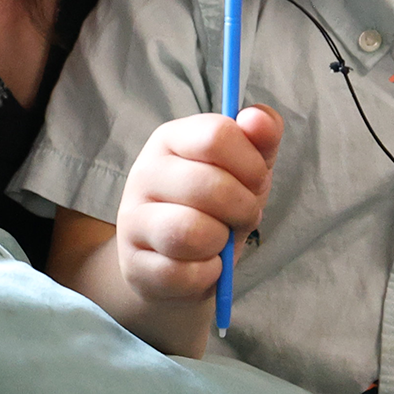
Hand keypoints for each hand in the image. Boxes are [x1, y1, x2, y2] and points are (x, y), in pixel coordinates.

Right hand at [115, 106, 283, 304]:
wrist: (184, 261)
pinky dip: (207, 274)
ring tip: (219, 240)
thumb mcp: (247, 167)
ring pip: (190, 232)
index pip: (216, 135)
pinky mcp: (134, 265)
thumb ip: (261, 136)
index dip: (251, 163)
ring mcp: (132, 220)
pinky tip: (205, 265)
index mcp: (171, 139)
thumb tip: (258, 118)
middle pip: (209, 186)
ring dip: (221, 242)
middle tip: (242, 215)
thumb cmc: (219, 206)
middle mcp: (144, 173)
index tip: (256, 180)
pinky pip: (181, 273)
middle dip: (243, 208)